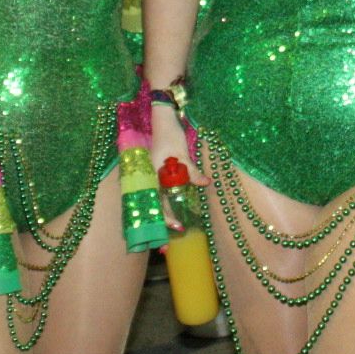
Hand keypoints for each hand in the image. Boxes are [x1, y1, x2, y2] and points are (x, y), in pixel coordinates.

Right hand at [149, 104, 204, 229]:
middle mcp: (149, 177)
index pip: (157, 201)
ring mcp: (152, 175)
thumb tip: (205, 183)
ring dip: (164, 213)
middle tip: (174, 235)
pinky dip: (166, 202)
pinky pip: (160, 191)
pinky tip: (173, 210)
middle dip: (164, 220)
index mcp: (152, 174)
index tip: (177, 226)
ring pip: (157, 199)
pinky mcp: (157, 173)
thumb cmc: (170, 134)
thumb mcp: (182, 153)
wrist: (163, 119)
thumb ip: (191, 170)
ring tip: (172, 229)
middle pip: (155, 204)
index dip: (166, 216)